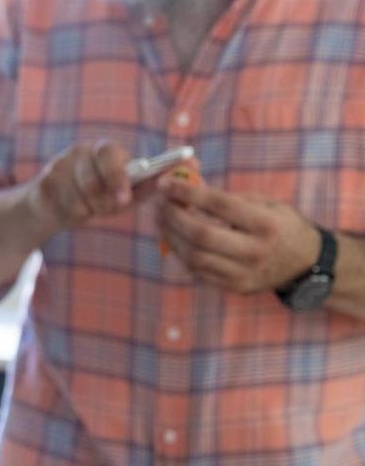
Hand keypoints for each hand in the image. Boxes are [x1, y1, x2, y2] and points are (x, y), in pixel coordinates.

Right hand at [26, 141, 158, 237]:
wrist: (52, 208)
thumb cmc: (95, 199)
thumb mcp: (121, 194)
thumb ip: (142, 188)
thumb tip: (163, 181)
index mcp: (103, 150)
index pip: (110, 153)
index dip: (117, 176)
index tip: (124, 198)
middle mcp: (80, 151)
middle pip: (93, 178)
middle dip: (104, 201)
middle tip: (111, 210)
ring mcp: (59, 164)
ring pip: (80, 195)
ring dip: (89, 209)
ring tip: (90, 210)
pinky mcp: (44, 181)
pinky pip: (64, 204)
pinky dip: (72, 213)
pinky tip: (70, 209)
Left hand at [157, 176, 320, 293]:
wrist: (305, 265)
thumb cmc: (280, 225)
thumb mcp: (265, 202)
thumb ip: (227, 194)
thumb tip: (187, 178)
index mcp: (266, 224)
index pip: (218, 205)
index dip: (187, 192)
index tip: (166, 184)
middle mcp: (255, 251)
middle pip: (200, 234)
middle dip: (172, 215)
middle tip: (160, 203)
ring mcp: (244, 273)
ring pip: (193, 256)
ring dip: (170, 235)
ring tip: (163, 219)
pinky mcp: (235, 287)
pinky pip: (198, 270)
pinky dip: (181, 252)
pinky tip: (176, 237)